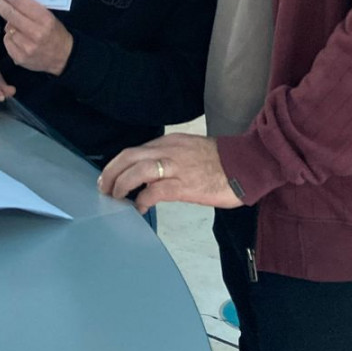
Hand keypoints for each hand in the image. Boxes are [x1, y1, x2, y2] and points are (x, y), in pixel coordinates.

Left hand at [0, 0, 73, 75]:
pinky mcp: (20, 58)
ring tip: (22, 29)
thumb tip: (10, 1)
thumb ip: (32, 10)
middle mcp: (36, 33)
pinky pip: (7, 41)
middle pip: (10, 14)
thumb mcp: (50, 17)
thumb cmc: (55, 33)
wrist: (64, 57)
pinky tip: (21, 40)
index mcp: (45, 20)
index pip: (22, 4)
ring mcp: (27, 47)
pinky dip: (11, 38)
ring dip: (10, 26)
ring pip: (7, 29)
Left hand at [98, 133, 243, 214]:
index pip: (135, 150)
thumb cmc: (223, 162)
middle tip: (104, 188)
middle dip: (111, 172)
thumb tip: (155, 175)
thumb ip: (172, 158)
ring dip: (120, 185)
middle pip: (129, 156)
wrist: (247, 164)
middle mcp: (169, 151)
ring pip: (136, 170)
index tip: (111, 176)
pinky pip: (153, 191)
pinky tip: (139, 208)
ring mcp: (175, 167)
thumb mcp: (191, 151)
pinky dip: (141, 200)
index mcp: (170, 142)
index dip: (118, 164)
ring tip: (116, 197)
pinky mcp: (183, 186)